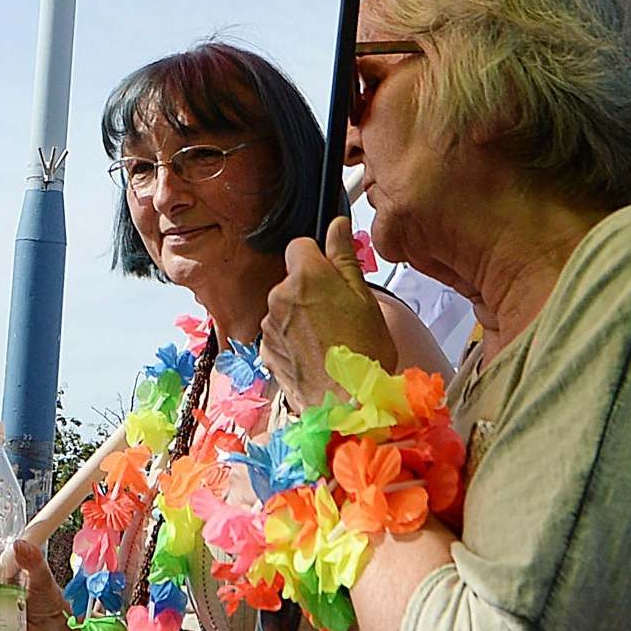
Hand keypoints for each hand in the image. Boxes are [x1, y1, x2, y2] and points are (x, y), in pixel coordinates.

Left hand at [262, 216, 397, 410]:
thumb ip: (344, 257)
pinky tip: (317, 354)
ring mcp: (270, 326)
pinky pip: (279, 334)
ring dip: (301, 317)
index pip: (300, 245)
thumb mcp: (364, 297)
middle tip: (340, 313)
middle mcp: (280, 297)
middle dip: (311, 290)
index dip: (318, 258)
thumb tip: (338, 226)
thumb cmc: (363, 353)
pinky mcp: (266, 351)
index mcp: (306, 276)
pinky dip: (293, 341)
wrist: (347, 404)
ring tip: (330, 339)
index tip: (332, 273)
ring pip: (285, 308)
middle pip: (293, 279)